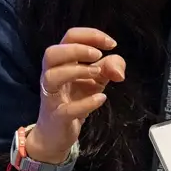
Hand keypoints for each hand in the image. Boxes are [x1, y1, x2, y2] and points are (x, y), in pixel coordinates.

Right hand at [26, 27, 125, 162]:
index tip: (111, 44)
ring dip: (77, 70)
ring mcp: (52, 97)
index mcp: (61, 62)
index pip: (69, 37)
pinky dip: (86, 103)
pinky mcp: (57, 117)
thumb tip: (118, 70)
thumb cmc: (74, 101)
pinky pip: (67, 109)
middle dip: (77, 49)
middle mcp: (51, 76)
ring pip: (52, 76)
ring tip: (97, 73)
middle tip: (98, 55)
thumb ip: (111, 66)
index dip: (91, 35)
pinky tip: (101, 98)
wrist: (56, 134)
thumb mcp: (97, 79)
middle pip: (52, 53)